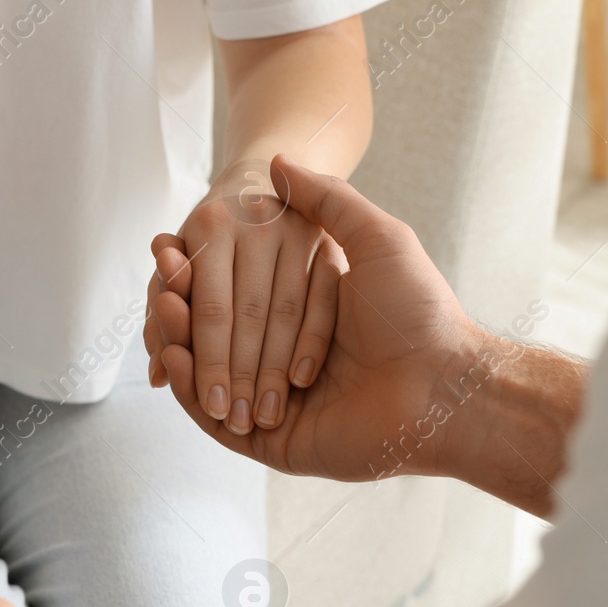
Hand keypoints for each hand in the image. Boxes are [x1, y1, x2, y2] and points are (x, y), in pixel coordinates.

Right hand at [155, 156, 476, 480]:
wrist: (444, 383)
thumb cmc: (418, 311)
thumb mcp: (375, 237)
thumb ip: (326, 200)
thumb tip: (279, 160)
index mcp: (307, 319)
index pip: (237, 299)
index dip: (201, 278)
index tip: (171, 252)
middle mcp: (286, 363)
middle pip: (215, 341)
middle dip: (183, 315)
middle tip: (163, 288)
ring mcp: (276, 407)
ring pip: (209, 380)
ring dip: (181, 348)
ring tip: (166, 317)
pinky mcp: (273, 445)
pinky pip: (215, 425)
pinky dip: (191, 393)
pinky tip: (176, 360)